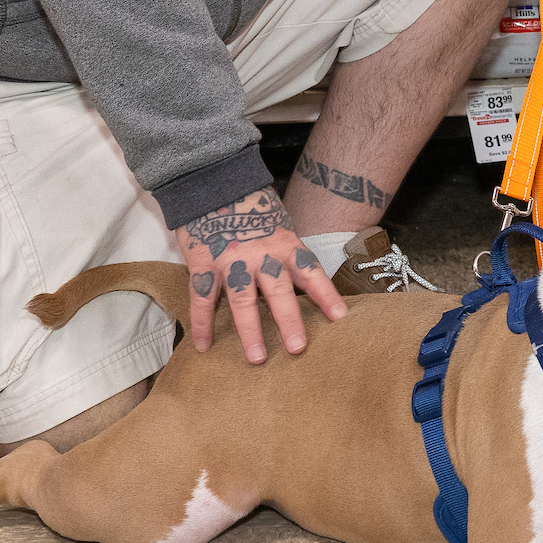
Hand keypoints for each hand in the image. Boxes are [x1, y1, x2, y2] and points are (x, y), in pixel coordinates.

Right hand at [173, 188, 345, 363]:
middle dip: (289, 321)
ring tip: (257, 358)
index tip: (340, 317)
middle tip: (298, 348)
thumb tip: (303, 287)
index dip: (325, 294)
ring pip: (243, 299)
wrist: (212, 184)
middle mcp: (261, 255)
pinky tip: (204, 345)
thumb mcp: (277, 227)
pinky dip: (202, 323)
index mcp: (284, 245)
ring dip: (250, 330)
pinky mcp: (204, 263)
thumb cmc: (250, 210)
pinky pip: (202, 298)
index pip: (310, 271)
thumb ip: (287, 255)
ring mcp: (231, 260)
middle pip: (278, 291)